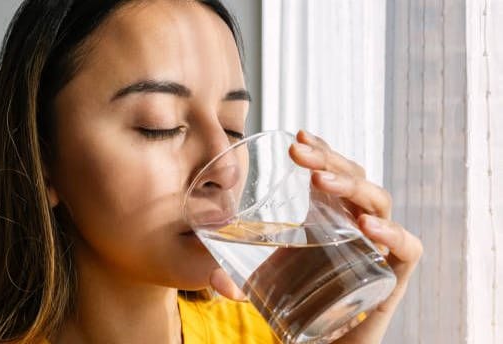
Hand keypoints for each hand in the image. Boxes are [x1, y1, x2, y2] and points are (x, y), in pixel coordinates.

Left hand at [209, 130, 422, 342]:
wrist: (328, 343)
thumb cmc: (305, 304)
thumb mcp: (269, 286)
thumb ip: (240, 282)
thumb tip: (213, 278)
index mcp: (330, 217)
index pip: (333, 172)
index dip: (321, 150)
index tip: (298, 136)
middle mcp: (357, 225)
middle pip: (355, 178)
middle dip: (328, 160)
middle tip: (299, 153)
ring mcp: (378, 246)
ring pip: (378, 202)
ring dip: (351, 186)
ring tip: (320, 180)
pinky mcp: (393, 275)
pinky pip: (407, 248)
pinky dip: (392, 233)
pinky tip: (365, 226)